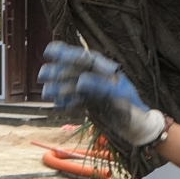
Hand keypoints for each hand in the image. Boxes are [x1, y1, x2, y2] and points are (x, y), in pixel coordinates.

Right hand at [37, 41, 166, 146]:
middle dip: (58, 72)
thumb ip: (99, 87)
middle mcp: (99, 78)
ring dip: (58, 88)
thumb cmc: (132, 109)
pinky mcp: (93, 103)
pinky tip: (56, 104)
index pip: (84, 59)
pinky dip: (66, 102)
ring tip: (45, 92)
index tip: (49, 50)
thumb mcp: (117, 97)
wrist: (137, 128)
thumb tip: (80, 81)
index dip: (67, 53)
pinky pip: (76, 100)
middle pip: (75, 71)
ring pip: (73, 86)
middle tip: (42, 74)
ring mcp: (95, 91)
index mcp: (107, 71)